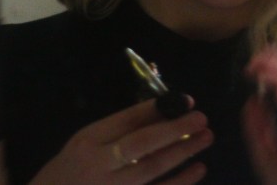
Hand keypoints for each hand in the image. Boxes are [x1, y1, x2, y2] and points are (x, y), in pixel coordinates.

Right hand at [29, 97, 212, 183]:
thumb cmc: (71, 170)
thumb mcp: (87, 142)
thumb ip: (120, 128)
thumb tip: (164, 109)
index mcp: (88, 142)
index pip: (126, 121)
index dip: (158, 109)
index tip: (186, 100)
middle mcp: (98, 166)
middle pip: (141, 145)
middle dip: (174, 130)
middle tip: (202, 118)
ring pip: (152, 171)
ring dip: (182, 154)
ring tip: (205, 138)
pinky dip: (178, 183)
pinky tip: (198, 169)